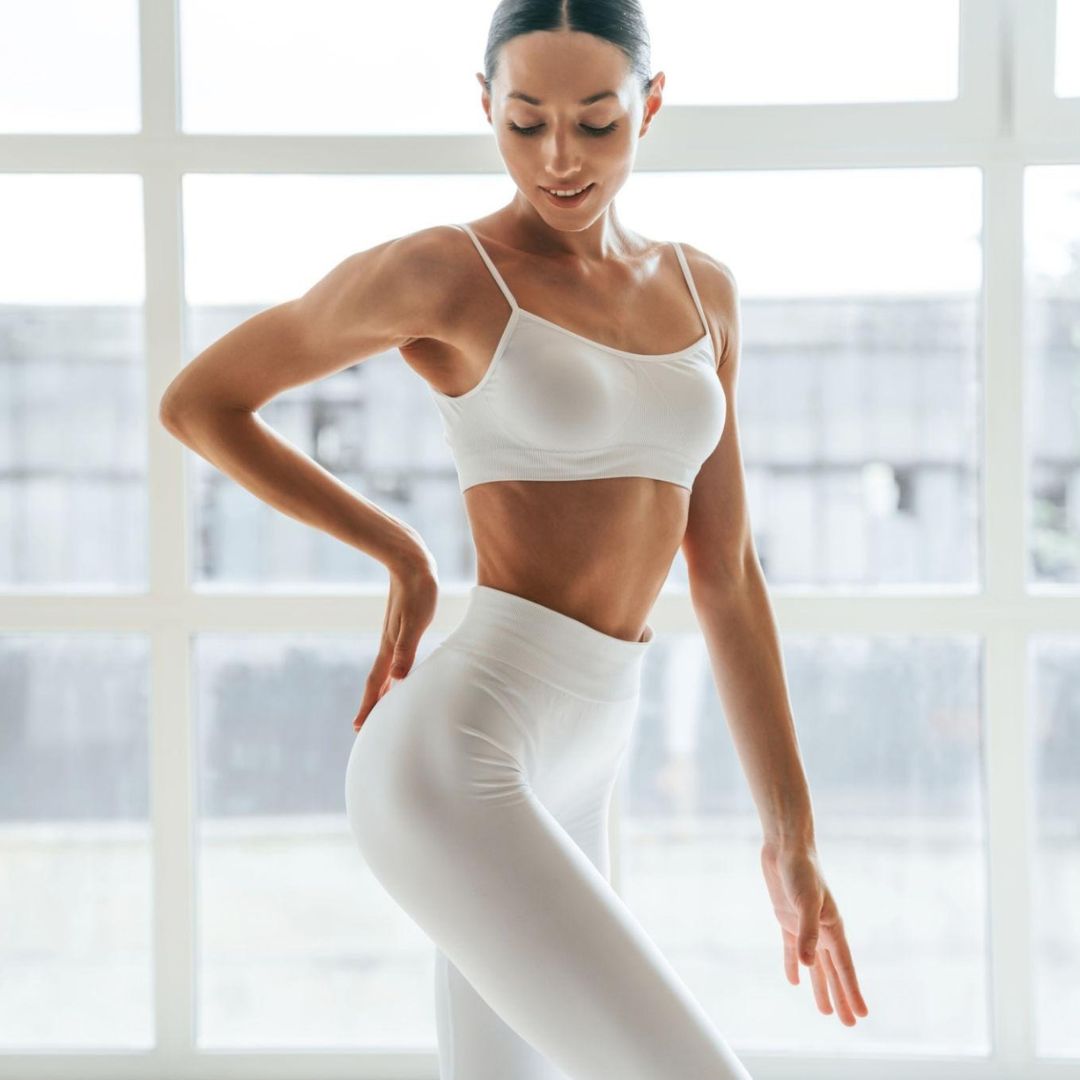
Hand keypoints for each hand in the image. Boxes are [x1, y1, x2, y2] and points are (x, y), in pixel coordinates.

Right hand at [352, 545, 438, 731]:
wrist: (411, 561)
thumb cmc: (418, 591)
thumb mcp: (415, 622)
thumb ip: (407, 649)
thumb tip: (397, 678)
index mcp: (390, 646)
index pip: (377, 683)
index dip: (369, 706)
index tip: (358, 727)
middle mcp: (389, 643)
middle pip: (376, 680)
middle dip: (370, 703)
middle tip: (361, 725)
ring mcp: (394, 634)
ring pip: (384, 669)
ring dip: (380, 688)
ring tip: (379, 702)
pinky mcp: (402, 625)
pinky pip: (393, 656)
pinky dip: (392, 671)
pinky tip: (397, 670)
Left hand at [759, 839, 868, 1025]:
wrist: (785, 847)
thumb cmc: (800, 870)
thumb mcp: (805, 901)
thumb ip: (806, 932)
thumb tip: (806, 965)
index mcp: (832, 927)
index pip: (844, 967)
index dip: (853, 991)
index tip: (862, 1015)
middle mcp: (821, 930)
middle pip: (833, 971)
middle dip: (841, 997)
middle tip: (849, 1024)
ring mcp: (804, 925)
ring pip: (815, 964)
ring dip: (820, 987)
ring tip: (826, 1011)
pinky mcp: (786, 918)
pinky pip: (791, 948)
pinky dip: (793, 965)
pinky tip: (794, 981)